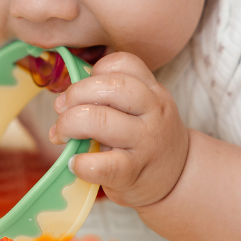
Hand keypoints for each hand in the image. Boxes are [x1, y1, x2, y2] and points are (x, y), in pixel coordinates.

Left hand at [48, 52, 188, 208]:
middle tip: (61, 108)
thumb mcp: (143, 109)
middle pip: (111, 87)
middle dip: (76, 94)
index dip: (95, 71)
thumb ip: (112, 98)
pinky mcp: (133, 173)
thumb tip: (64, 100)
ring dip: (70, 123)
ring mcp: (145, 142)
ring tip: (61, 134)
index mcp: (154, 91)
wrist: (178, 178)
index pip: (124, 63)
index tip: (83, 88)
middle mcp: (154, 112)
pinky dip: (81, 163)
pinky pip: (102, 164)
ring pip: (101, 120)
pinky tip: (75, 163)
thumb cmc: (147, 139)